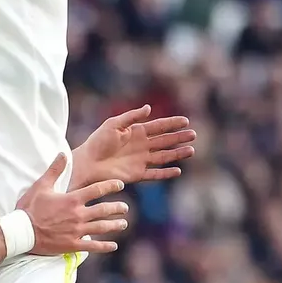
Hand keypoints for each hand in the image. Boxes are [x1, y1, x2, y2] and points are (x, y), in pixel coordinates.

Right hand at [16, 153, 127, 255]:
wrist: (22, 232)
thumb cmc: (29, 208)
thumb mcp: (41, 186)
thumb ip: (55, 170)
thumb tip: (63, 153)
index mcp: (72, 199)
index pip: (97, 189)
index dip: (111, 186)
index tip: (120, 185)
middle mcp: (78, 215)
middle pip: (104, 210)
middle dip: (117, 208)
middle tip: (125, 208)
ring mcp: (77, 231)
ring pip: (102, 227)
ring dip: (115, 225)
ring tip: (123, 223)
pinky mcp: (73, 245)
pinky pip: (93, 246)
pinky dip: (105, 246)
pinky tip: (114, 245)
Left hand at [75, 104, 196, 186]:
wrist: (87, 163)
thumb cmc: (97, 142)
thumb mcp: (113, 124)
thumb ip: (131, 117)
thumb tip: (149, 108)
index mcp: (136, 132)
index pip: (158, 126)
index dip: (172, 124)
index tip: (186, 121)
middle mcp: (141, 146)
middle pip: (165, 141)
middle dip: (179, 138)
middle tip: (194, 135)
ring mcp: (140, 160)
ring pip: (163, 156)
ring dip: (177, 154)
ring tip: (191, 151)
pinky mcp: (137, 174)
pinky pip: (154, 174)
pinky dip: (165, 173)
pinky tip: (177, 170)